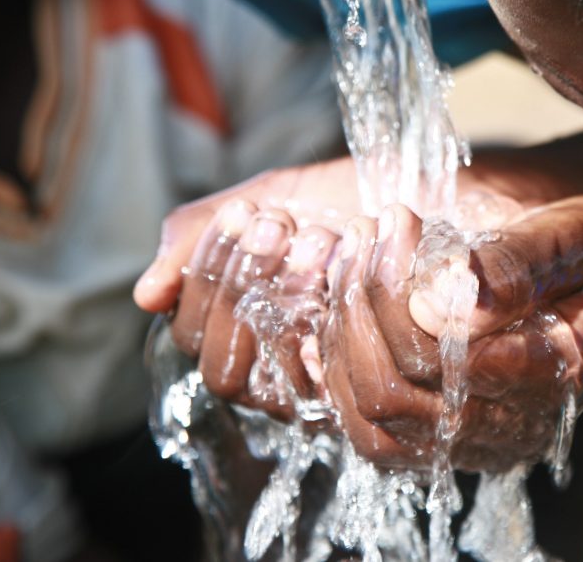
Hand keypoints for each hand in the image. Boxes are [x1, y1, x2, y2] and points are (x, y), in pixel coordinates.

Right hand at [133, 159, 360, 413]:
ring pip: (268, 380)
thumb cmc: (351, 199)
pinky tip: (352, 265)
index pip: (191, 334)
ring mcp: (321, 385)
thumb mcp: (270, 198)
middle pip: (220, 370)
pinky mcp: (368, 388)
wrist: (436, 195)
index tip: (244, 212)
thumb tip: (146, 296)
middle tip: (280, 223)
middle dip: (244, 289)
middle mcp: (277, 369)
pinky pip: (329, 384)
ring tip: (319, 238)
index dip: (208, 276)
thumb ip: (200, 238)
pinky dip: (334, 322)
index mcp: (241, 326)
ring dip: (284, 302)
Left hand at [332, 195, 582, 471]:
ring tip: (349, 264)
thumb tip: (435, 300)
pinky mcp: (461, 438)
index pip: (436, 356)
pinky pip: (379, 430)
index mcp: (552, 379)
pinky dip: (347, 375)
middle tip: (363, 233)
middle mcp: (516, 430)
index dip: (394, 287)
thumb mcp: (582, 237)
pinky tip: (349, 312)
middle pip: (391, 396)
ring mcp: (486, 443)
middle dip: (359, 307)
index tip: (395, 218)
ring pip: (373, 425)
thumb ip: (516, 266)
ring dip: (343, 342)